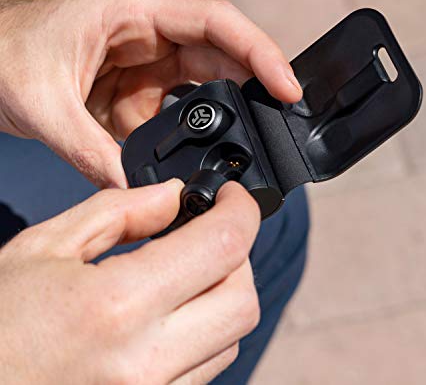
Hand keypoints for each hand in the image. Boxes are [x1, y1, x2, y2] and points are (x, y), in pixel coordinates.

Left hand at [0, 0, 301, 187]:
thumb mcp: (43, 103)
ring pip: (206, 89)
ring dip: (229, 116)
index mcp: (136, 16)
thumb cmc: (1, 53)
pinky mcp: (140, 97)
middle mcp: (151, 39)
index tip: (286, 86)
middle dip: (256, 88)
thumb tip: (133, 194)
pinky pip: (179, 117)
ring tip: (251, 145)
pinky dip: (194, 138)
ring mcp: (148, 70)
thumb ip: (91, 151)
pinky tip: (202, 157)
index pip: (216, 23)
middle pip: (223, 58)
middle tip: (280, 125)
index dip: (259, 51)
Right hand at [0, 179, 260, 383]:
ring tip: (185, 270)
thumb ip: (118, 213)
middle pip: (243, 300)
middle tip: (210, 230)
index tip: (231, 196)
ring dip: (222, 293)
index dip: (239, 209)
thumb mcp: (43, 248)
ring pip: (231, 337)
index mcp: (116, 307)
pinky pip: (204, 368)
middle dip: (238, 254)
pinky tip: (169, 312)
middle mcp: (145, 364)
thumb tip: (173, 196)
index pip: (222, 247)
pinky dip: (204, 330)